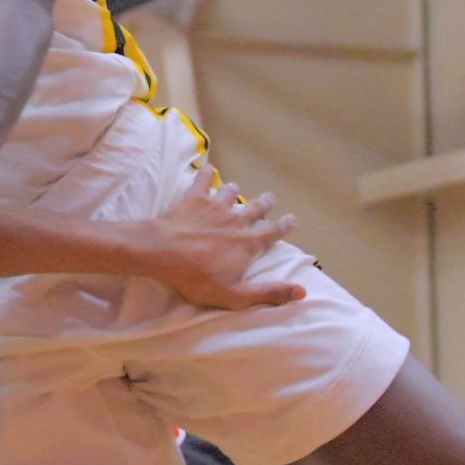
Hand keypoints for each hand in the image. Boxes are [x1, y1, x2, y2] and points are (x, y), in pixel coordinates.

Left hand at [140, 183, 303, 309]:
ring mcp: (215, 207)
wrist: (163, 252)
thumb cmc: (197, 278)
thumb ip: (268, 293)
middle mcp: (236, 221)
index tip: (291, 218)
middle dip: (264, 203)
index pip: (272, 233)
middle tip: (270, 197)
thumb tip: (302, 291)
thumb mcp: (235, 295)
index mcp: (247, 244)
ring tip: (235, 187)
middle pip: (254, 209)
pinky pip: (202, 181)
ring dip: (233, 191)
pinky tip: (207, 168)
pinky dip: (206, 174)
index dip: (283, 226)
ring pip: (230, 194)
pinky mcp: (194, 198)